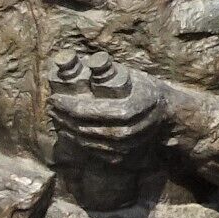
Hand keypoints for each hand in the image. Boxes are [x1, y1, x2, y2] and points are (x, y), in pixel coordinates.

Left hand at [50, 62, 169, 164]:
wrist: (167, 115)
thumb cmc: (145, 90)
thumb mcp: (132, 76)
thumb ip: (107, 71)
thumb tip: (76, 60)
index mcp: (128, 110)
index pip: (88, 110)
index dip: (67, 105)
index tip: (54, 97)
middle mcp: (126, 131)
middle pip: (84, 127)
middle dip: (63, 117)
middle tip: (52, 106)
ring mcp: (124, 147)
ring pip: (87, 141)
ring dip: (67, 130)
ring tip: (56, 117)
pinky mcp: (122, 156)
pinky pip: (94, 150)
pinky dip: (78, 141)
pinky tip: (69, 131)